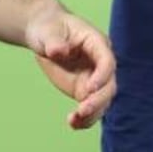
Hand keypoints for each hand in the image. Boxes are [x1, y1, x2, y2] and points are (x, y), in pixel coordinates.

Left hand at [26, 7, 116, 128]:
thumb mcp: (47, 31)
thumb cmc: (48, 27)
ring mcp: (93, 78)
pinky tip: (72, 123)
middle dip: (98, 99)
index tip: (89, 89)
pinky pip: (90, 108)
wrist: (44, 35)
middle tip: (82, 110)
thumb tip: (58, 51)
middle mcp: (100, 62)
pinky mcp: (84, 90)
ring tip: (75, 121)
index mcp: (96, 43)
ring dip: (92, 113)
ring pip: (102, 101)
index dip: (102, 75)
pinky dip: (84, 118)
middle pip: (109, 85)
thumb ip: (54, 41)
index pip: (107, 61)